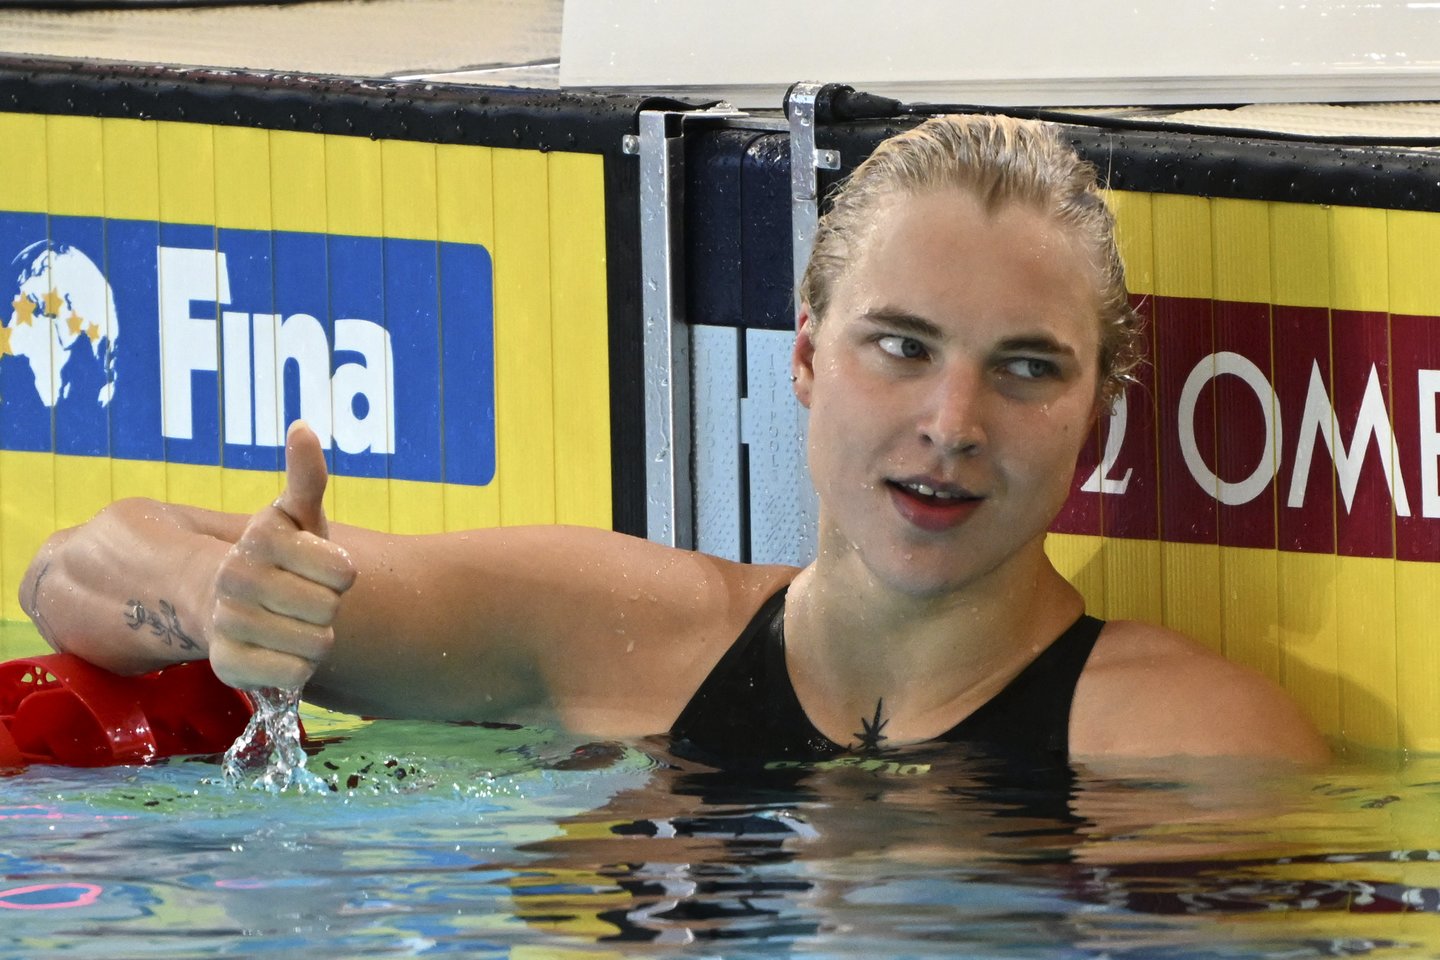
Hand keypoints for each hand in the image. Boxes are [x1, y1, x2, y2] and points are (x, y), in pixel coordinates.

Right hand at [209, 422, 357, 689]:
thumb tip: (302, 427)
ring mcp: (227, 622)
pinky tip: (280, 653)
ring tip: (292, 624)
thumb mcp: (297, 515)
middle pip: (329, 609)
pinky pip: (293, 676)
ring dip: (315, 639)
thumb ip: (306, 475)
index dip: (341, 575)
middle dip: (326, 606)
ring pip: (315, 644)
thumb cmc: (280, 557)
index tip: (322, 570)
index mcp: (261, 537)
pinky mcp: (227, 665)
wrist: (224, 603)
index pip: (344, 572)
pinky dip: (297, 669)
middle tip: (304, 598)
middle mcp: (236, 577)